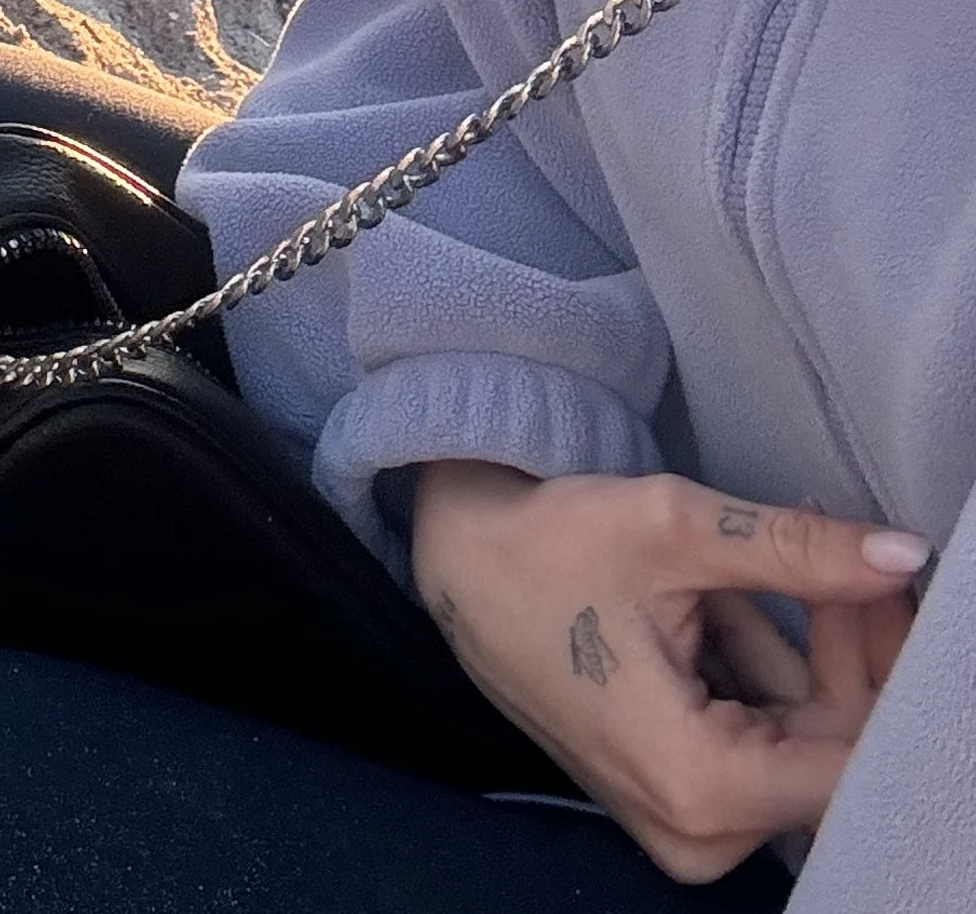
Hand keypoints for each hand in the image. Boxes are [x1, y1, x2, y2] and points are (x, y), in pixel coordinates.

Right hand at [411, 462, 928, 882]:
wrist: (459, 560)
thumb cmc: (546, 543)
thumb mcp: (672, 529)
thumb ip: (796, 551)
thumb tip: (902, 556)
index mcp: (696, 784)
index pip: (850, 755)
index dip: (879, 667)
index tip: (879, 586)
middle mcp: (695, 831)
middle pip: (829, 755)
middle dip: (846, 655)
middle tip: (842, 563)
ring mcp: (684, 824)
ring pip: (799, 749)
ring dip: (803, 658)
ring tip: (756, 570)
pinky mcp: (675, 800)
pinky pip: (760, 750)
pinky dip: (766, 676)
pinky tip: (731, 608)